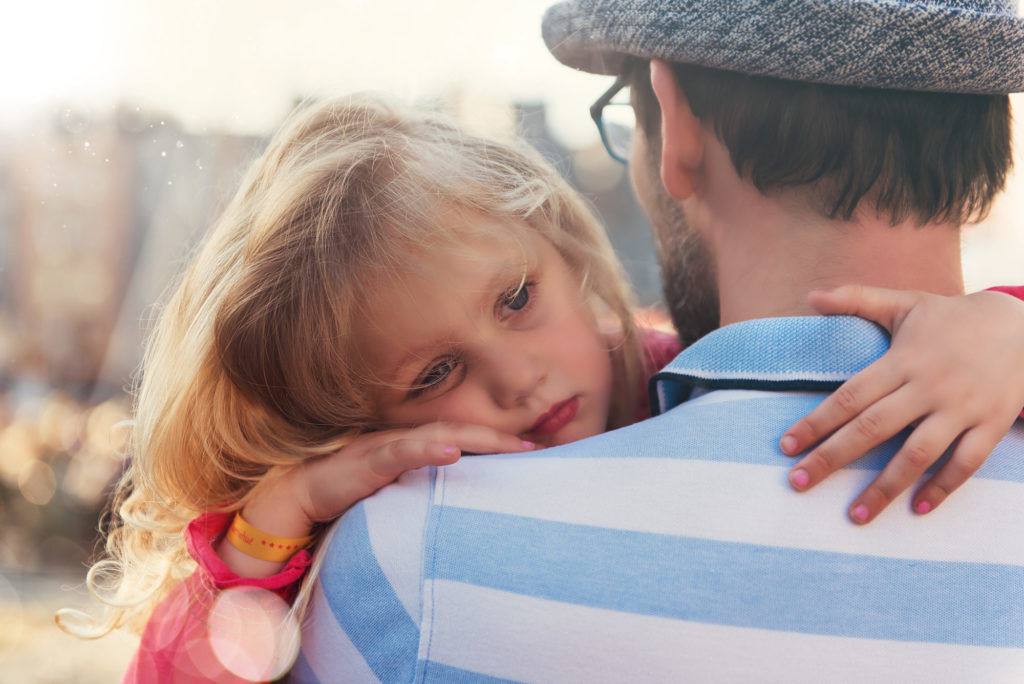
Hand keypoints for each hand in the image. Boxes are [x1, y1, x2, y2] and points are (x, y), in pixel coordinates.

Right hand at [288, 422, 533, 524]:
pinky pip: (402, 452)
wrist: (303, 491)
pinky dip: (428, 450)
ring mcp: (389, 445)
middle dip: (501, 439)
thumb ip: (428, 487)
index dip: (500, 442)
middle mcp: (407, 438)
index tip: (537, 450)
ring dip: (477, 439)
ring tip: (511, 446)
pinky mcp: (368, 461)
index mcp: (417, 444)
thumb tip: (462, 501)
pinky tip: (451, 451)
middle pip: (463, 432)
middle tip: (537, 448)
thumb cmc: (354, 488)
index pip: (466, 438)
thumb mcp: (399, 488)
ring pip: (440, 435)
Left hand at [780, 285, 1023, 523]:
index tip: (786, 446)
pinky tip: (918, 508)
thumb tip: (812, 296)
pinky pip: (966, 462)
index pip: (849, 396)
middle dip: (832, 458)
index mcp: (902, 360)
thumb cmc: (952, 318)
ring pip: (917, 455)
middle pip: (872, 429)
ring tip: (855, 516)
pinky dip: (944, 487)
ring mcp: (962, 408)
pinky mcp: (992, 423)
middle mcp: (928, 386)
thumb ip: (857, 299)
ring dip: (884, 488)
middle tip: (798, 483)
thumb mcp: (906, 302)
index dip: (816, 422)